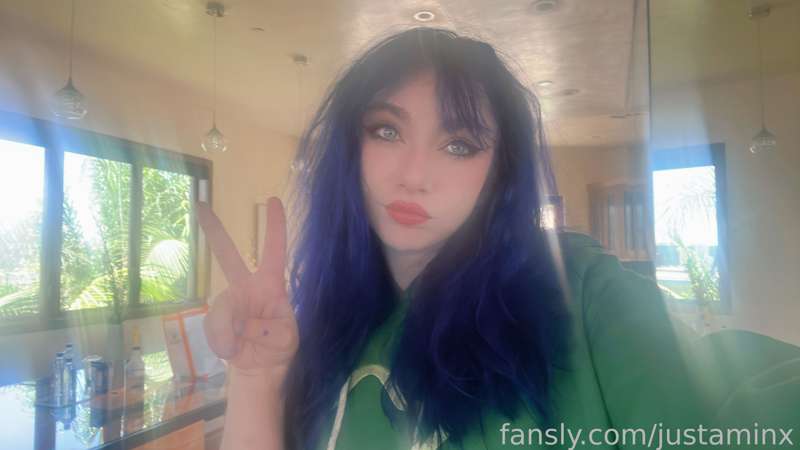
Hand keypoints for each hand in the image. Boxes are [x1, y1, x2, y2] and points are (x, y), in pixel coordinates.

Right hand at [196, 197, 297, 376]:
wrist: (258, 369)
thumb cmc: (278, 346)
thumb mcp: (286, 339)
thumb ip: (271, 331)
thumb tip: (245, 326)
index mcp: (270, 284)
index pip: (274, 251)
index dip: (275, 227)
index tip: (274, 201)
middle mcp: (246, 287)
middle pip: (227, 255)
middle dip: (214, 231)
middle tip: (201, 206)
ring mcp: (228, 302)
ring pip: (222, 307)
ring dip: (229, 331)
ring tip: (237, 348)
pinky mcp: (215, 320)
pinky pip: (213, 327)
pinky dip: (222, 342)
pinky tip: (231, 352)